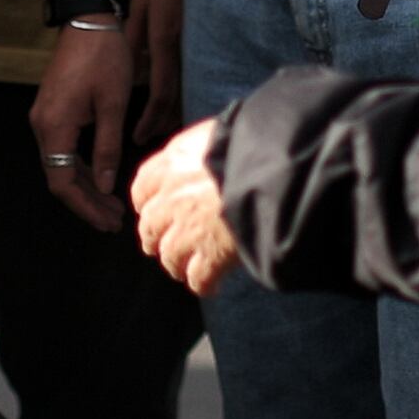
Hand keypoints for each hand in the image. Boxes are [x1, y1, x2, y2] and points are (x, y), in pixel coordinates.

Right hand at [30, 22, 140, 228]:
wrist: (89, 19)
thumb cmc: (104, 57)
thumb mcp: (112, 105)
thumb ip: (107, 147)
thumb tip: (107, 186)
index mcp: (54, 126)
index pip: (62, 182)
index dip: (84, 206)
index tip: (107, 222)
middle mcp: (42, 125)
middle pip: (59, 177)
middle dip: (87, 201)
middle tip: (114, 221)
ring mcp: (45, 117)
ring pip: (62, 164)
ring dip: (86, 185)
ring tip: (112, 206)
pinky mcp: (53, 109)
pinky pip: (63, 148)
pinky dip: (82, 166)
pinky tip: (102, 177)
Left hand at [127, 116, 239, 295]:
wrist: (276, 168)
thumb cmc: (256, 143)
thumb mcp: (222, 132)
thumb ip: (205, 148)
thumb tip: (210, 153)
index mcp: (173, 163)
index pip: (143, 188)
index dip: (148, 203)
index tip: (153, 211)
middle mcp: (172, 197)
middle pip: (150, 227)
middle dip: (156, 239)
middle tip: (164, 247)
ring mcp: (188, 230)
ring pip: (169, 256)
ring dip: (177, 265)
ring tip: (187, 270)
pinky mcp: (210, 256)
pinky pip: (199, 279)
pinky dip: (204, 285)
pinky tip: (212, 287)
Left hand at [133, 0, 186, 133]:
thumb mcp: (140, 8)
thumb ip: (133, 40)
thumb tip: (127, 70)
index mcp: (164, 40)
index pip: (159, 91)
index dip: (150, 118)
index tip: (138, 136)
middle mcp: (183, 48)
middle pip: (177, 96)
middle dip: (163, 121)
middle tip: (147, 138)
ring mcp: (197, 46)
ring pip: (188, 87)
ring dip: (175, 110)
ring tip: (161, 128)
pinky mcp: (203, 41)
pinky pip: (193, 73)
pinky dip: (185, 91)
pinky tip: (178, 101)